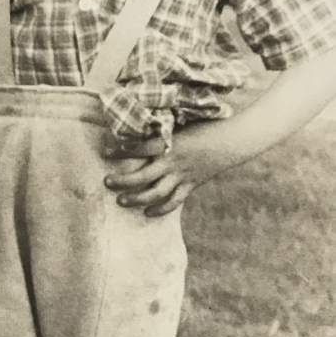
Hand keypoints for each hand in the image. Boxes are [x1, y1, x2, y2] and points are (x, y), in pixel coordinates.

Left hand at [102, 123, 234, 216]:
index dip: (121, 150)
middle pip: (143, 176)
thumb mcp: (181, 124)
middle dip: (123, 181)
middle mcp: (174, 161)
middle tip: (107, 182)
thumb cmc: (204, 126)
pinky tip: (147, 212)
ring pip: (156, 192)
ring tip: (121, 201)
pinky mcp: (191, 185)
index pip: (140, 147)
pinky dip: (161, 209)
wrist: (232, 140)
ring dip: (137, 198)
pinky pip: (174, 202)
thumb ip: (162, 130)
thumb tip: (139, 126)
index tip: (105, 151)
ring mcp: (183, 175)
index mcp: (170, 143)